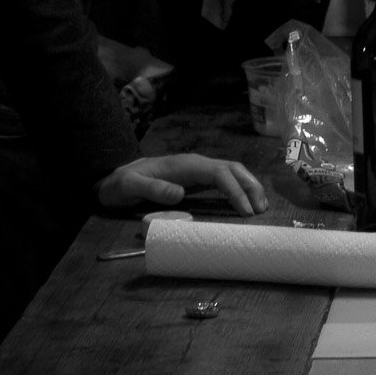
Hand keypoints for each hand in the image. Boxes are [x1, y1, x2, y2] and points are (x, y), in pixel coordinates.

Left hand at [96, 154, 271, 215]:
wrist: (113, 180)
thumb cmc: (120, 185)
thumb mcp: (129, 186)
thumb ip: (152, 188)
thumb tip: (180, 194)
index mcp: (185, 165)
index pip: (219, 173)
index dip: (235, 190)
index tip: (246, 210)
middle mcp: (195, 163)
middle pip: (233, 169)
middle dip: (251, 186)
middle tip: (262, 209)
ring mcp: (197, 170)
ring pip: (232, 172)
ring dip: (249, 186)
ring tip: (261, 206)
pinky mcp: (197, 179)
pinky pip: (225, 180)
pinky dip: (240, 189)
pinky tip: (246, 202)